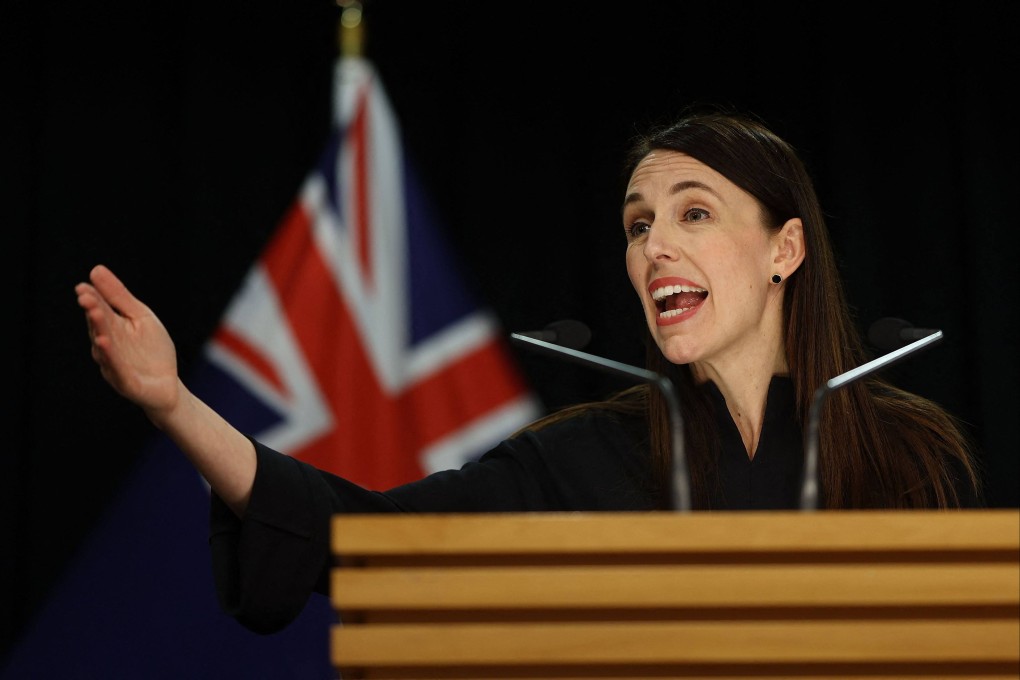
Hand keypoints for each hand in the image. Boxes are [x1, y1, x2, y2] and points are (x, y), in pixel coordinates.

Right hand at [75, 264, 181, 420]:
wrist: (168, 386)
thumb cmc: (153, 350)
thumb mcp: (141, 317)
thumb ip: (120, 297)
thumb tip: (96, 270)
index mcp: (112, 329)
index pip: (100, 311)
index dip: (92, 299)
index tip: (83, 286)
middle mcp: (108, 347)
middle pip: (100, 327)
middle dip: (93, 311)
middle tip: (85, 296)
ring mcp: (114, 366)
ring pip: (105, 347)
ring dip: (99, 330)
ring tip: (95, 313)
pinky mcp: (126, 382)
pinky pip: (117, 368)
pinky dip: (110, 355)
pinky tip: (104, 342)